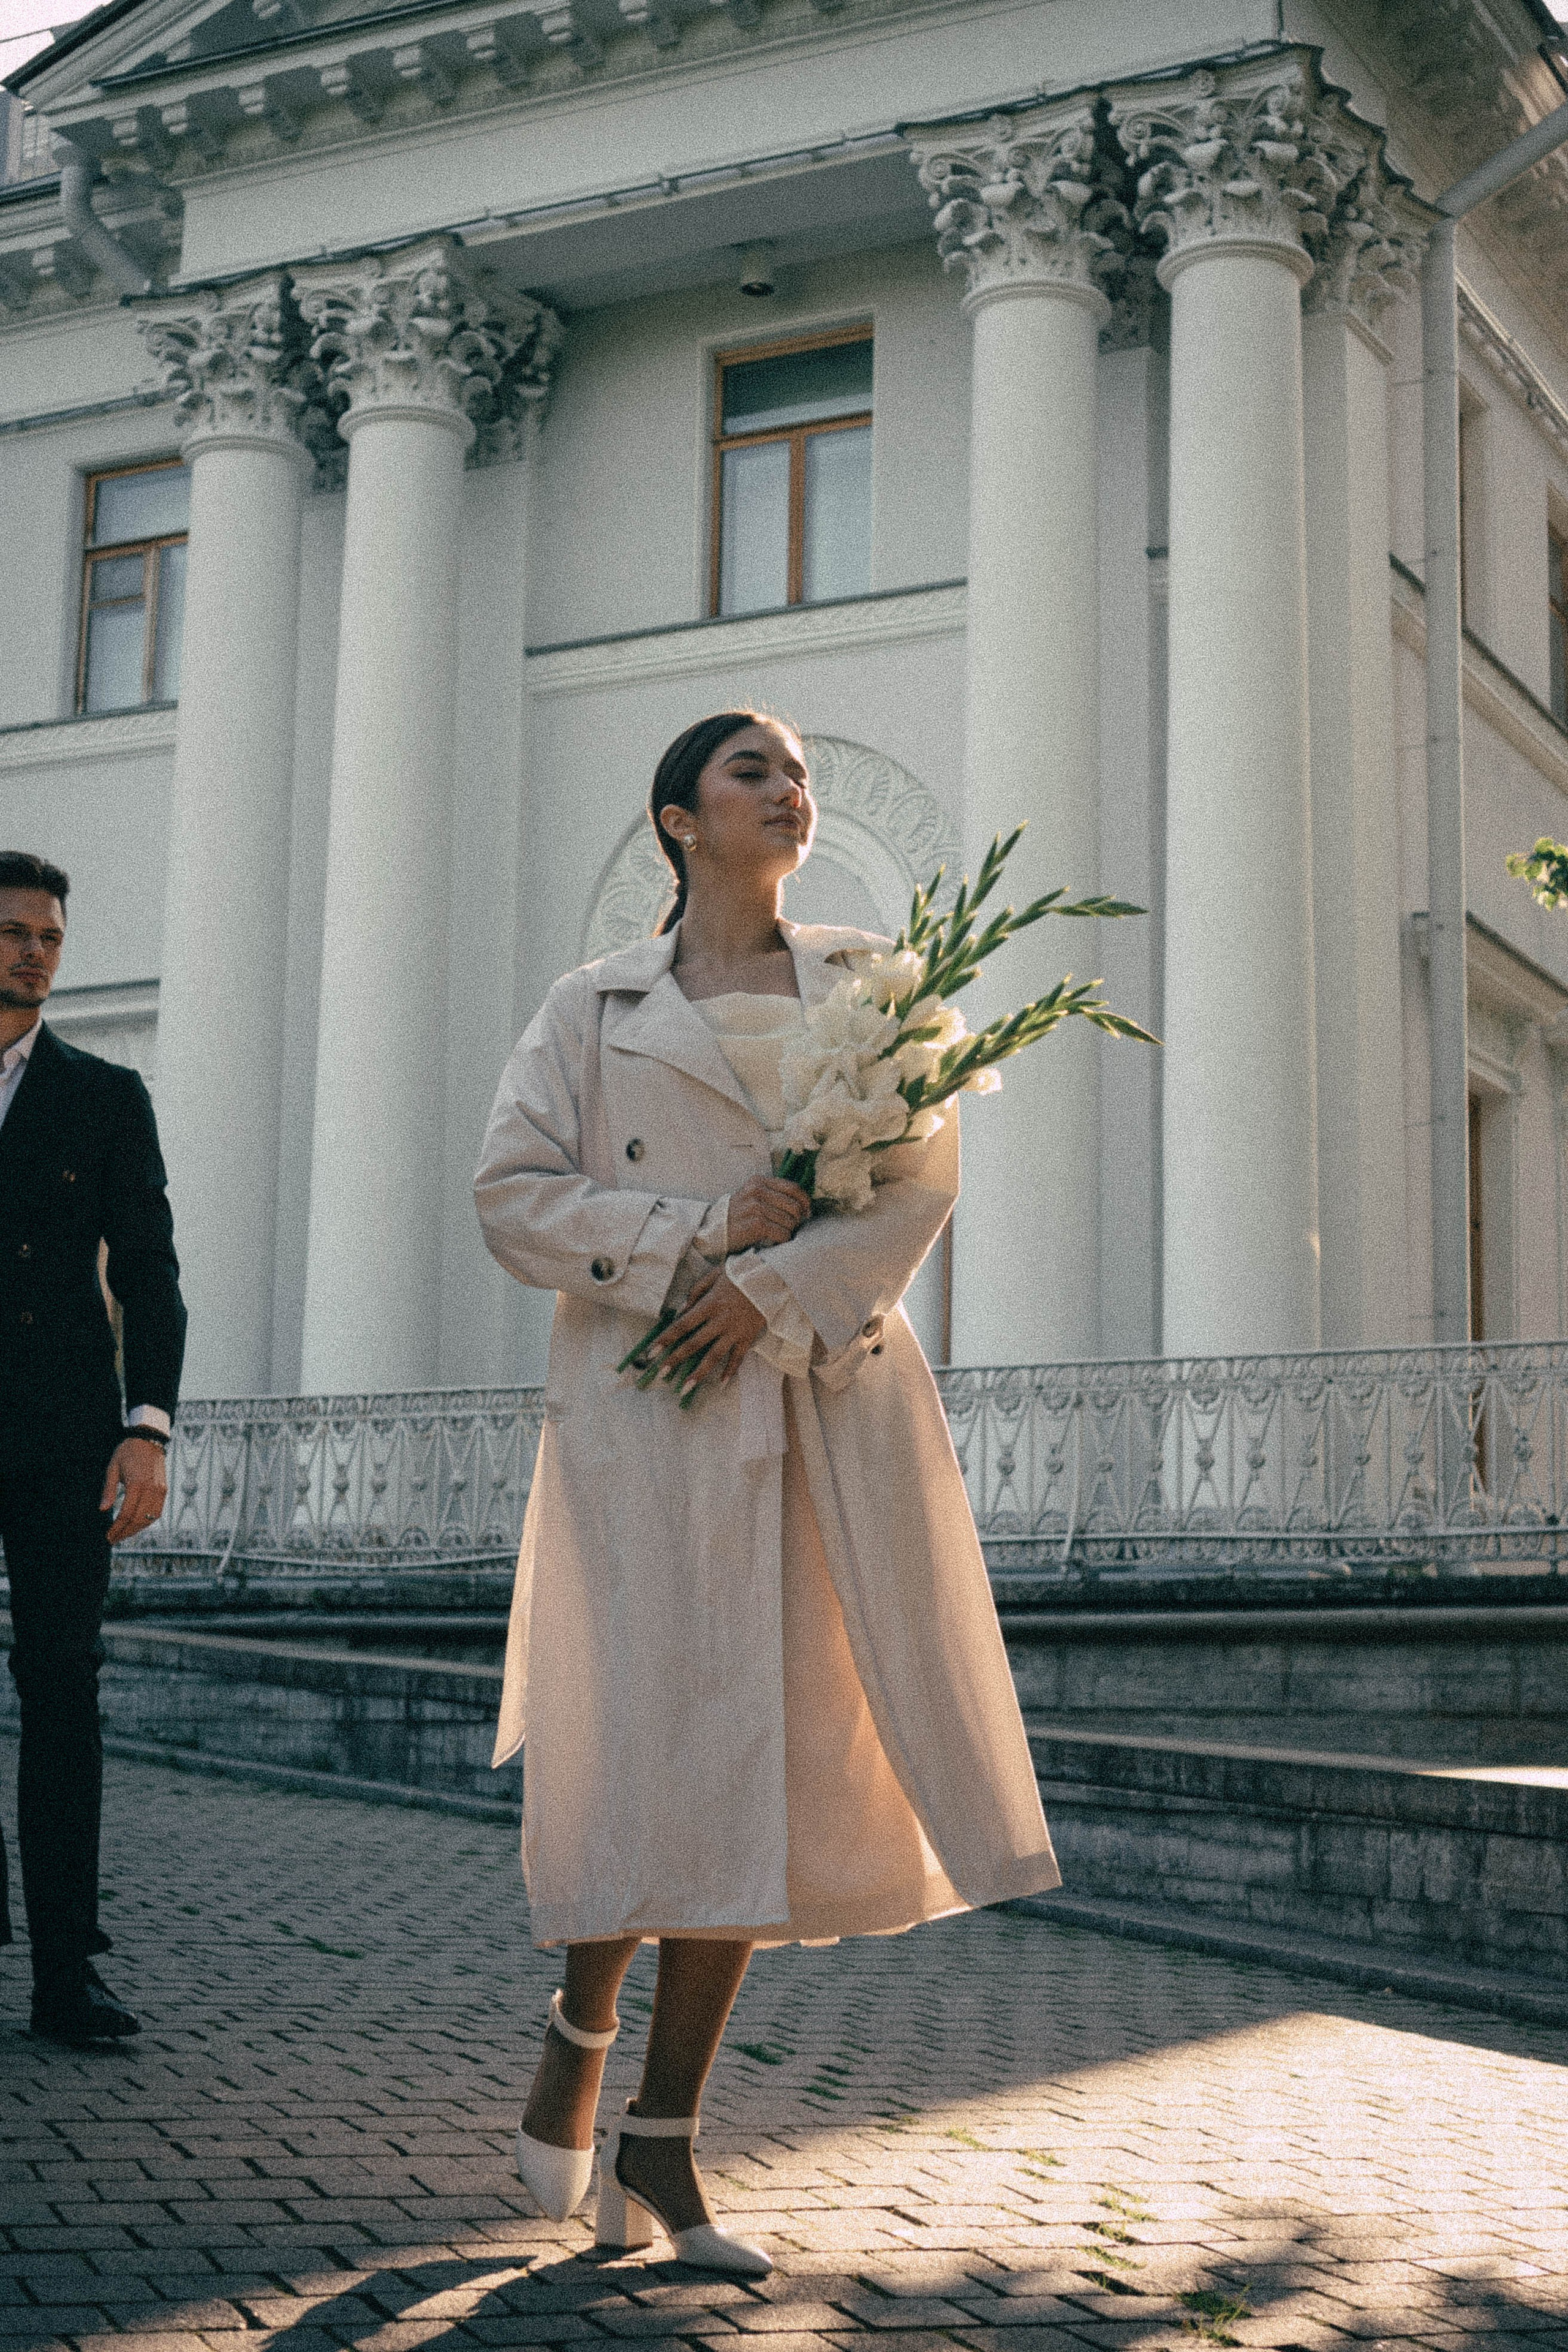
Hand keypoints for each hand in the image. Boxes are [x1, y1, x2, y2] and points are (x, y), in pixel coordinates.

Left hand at [100, 1436, 168, 1544]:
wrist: (148, 1440)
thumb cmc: (127, 1452)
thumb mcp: (113, 1468)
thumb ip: (108, 1490)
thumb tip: (103, 1509)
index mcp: (137, 1484)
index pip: (127, 1514)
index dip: (117, 1528)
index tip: (108, 1536)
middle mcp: (151, 1489)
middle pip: (139, 1519)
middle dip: (125, 1532)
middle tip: (113, 1539)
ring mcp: (160, 1490)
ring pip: (149, 1518)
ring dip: (136, 1529)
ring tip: (124, 1534)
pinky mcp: (164, 1490)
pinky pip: (157, 1512)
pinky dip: (147, 1521)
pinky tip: (137, 1524)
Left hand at [648, 1269, 766, 1396]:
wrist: (771, 1278)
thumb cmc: (740, 1274)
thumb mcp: (714, 1275)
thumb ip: (696, 1291)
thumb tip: (681, 1310)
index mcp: (709, 1304)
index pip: (682, 1325)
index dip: (666, 1338)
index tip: (652, 1352)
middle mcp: (720, 1321)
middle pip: (695, 1344)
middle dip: (676, 1359)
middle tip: (661, 1373)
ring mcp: (734, 1331)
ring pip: (715, 1356)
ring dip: (700, 1373)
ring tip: (686, 1387)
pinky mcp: (748, 1337)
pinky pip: (738, 1357)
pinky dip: (731, 1371)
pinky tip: (722, 1384)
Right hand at [726, 1176, 810, 1252]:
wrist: (713, 1230)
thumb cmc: (737, 1216)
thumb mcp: (752, 1197)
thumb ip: (773, 1195)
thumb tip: (803, 1205)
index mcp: (759, 1182)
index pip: (793, 1188)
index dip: (805, 1201)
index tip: (807, 1212)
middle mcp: (757, 1191)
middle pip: (794, 1206)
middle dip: (798, 1219)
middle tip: (793, 1226)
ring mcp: (756, 1207)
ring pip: (789, 1221)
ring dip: (788, 1231)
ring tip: (779, 1233)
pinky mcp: (756, 1223)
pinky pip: (782, 1232)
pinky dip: (782, 1239)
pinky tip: (775, 1240)